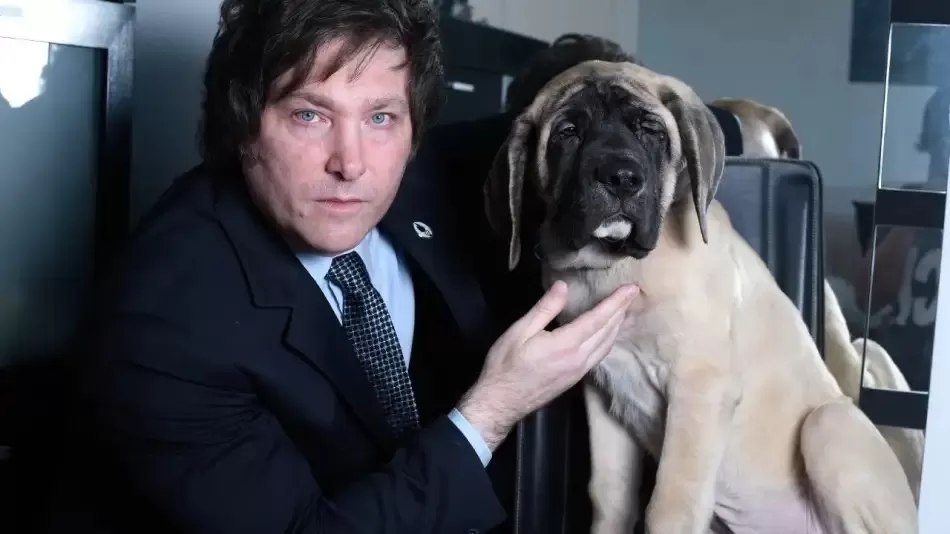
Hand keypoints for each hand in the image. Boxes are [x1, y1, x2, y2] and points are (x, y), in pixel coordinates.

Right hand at [458, 281, 638, 449]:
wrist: (501, 402)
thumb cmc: (506, 365)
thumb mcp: (520, 331)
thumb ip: (545, 308)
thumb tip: (563, 286)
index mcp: (566, 344)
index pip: (599, 319)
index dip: (616, 302)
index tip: (631, 288)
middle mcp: (579, 359)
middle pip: (608, 332)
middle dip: (621, 311)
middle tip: (632, 294)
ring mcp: (580, 371)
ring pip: (607, 345)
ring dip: (618, 326)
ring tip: (624, 310)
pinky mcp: (576, 378)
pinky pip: (600, 355)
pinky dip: (609, 340)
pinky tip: (608, 333)